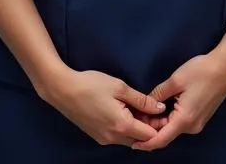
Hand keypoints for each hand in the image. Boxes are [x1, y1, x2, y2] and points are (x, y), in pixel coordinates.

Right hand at [42, 68, 165, 145]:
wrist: (64, 90)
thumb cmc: (92, 85)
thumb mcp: (119, 87)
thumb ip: (142, 100)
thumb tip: (160, 108)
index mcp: (122, 126)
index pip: (150, 136)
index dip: (158, 125)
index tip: (161, 111)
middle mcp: (114, 139)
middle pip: (140, 140)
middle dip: (148, 127)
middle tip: (149, 107)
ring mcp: (104, 140)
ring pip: (128, 140)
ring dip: (136, 128)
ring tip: (136, 107)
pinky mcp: (97, 137)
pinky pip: (117, 137)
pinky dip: (124, 128)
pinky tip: (122, 112)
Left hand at [132, 38, 225, 150]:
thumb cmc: (201, 72)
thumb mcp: (176, 80)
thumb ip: (158, 94)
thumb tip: (146, 103)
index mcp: (185, 120)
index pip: (161, 139)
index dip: (146, 143)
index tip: (132, 143)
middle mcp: (192, 126)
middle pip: (166, 134)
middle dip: (150, 129)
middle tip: (134, 118)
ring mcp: (197, 122)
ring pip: (173, 127)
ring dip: (159, 123)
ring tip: (143, 112)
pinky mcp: (200, 116)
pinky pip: (180, 122)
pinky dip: (168, 118)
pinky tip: (159, 108)